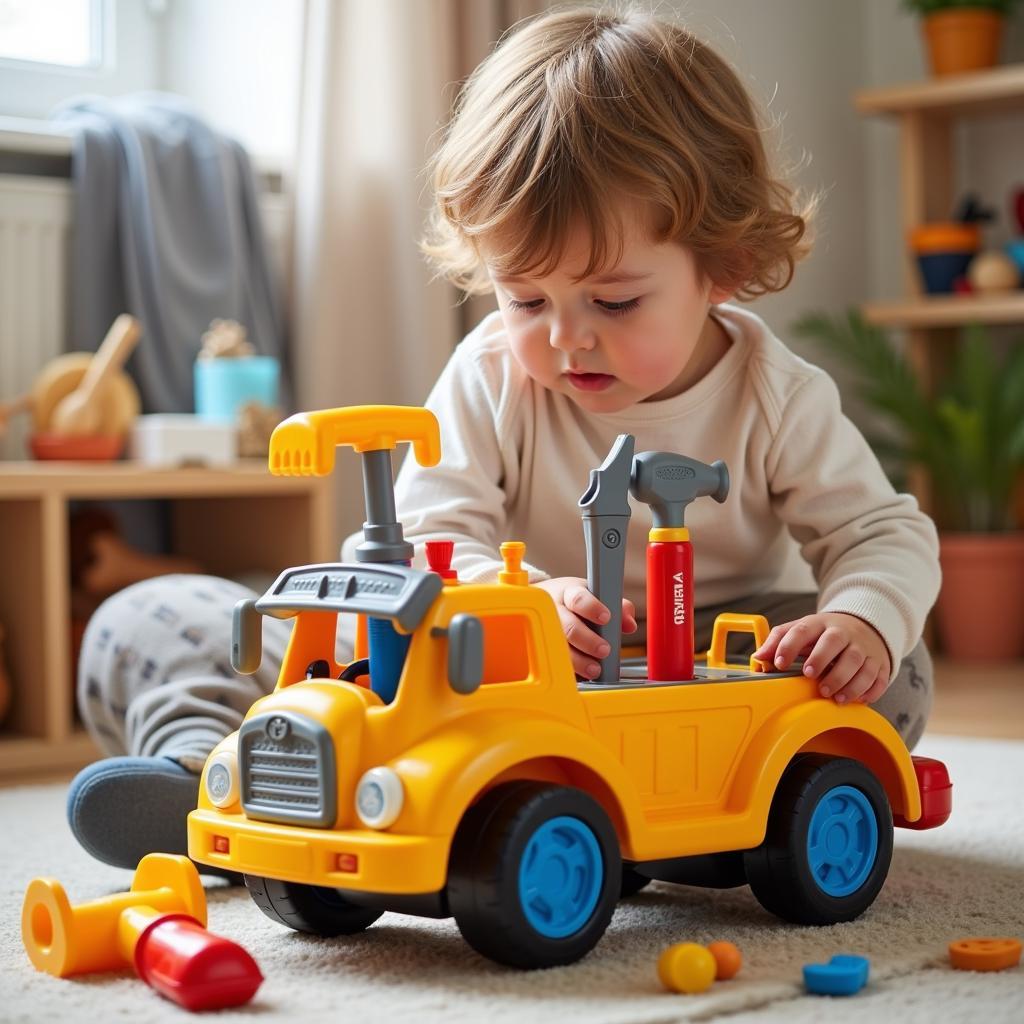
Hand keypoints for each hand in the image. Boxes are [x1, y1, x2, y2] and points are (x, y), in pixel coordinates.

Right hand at [533, 577, 636, 678]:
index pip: (578, 599)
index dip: (592, 608)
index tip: (606, 618)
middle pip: (568, 627)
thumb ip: (619, 607)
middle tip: (605, 650)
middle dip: (588, 640)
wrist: (544, 603)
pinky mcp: (545, 647)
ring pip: (559, 648)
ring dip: (578, 661)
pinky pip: (555, 661)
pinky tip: (581, 674)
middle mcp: (556, 611)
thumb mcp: (597, 596)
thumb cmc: (576, 601)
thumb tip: (629, 625)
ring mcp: (548, 630)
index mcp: (570, 594)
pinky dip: (570, 670)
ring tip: (595, 669)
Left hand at [752, 612, 891, 704]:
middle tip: (810, 677)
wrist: (864, 626)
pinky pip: (878, 678)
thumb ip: (778, 641)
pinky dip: (869, 690)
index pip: (802, 630)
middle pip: (834, 642)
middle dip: (821, 660)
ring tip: (832, 696)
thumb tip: (758, 658)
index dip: (789, 646)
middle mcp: (843, 633)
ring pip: (858, 662)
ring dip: (845, 682)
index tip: (778, 663)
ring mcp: (864, 648)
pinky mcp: (880, 664)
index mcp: (819, 624)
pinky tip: (858, 699)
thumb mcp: (801, 630)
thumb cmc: (825, 634)